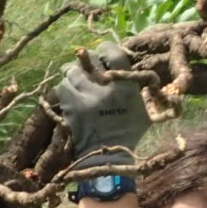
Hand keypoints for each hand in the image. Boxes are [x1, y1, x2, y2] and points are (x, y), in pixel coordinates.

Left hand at [55, 43, 149, 170]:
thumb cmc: (129, 135)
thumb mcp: (144, 112)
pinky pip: (62, 88)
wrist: (106, 158)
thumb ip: (138, 91)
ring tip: (77, 78)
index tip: (104, 52)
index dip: (107, 49)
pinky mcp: (69, 107)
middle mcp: (103, 89)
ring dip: (74, 73)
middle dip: (87, 59)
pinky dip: (66, 88)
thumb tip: (133, 73)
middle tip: (89, 65)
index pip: (114, 54)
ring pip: (71, 72)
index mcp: (125, 88)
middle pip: (89, 58)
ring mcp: (83, 97)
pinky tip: (72, 94)